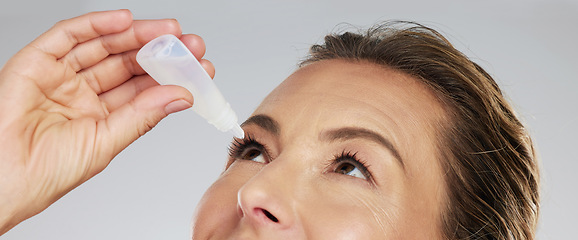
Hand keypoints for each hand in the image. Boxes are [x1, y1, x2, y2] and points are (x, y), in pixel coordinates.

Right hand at [0, 9, 214, 233]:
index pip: (143, 90)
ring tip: (168, 30)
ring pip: (104, 46)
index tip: (201, 68)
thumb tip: (180, 96)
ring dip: (137, 35)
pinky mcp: (36, 62)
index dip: (171, 77)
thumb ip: (142, 117)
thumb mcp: (105, 143)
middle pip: (127, 64)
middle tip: (191, 44)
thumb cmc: (46, 172)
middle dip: (160, 52)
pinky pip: (68, 35)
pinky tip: (126, 21)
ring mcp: (60, 76)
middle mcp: (83, 93)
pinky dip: (96, 24)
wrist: (1, 179)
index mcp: (101, 116)